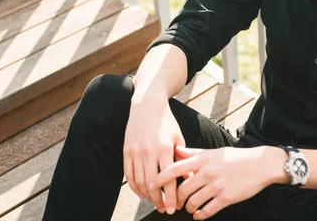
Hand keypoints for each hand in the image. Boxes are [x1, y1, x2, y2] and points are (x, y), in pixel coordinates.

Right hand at [123, 97, 184, 214]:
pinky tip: (142, 194)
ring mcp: (135, 152)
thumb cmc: (166, 123)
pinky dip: (135, 187)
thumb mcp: (178, 138)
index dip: (172, 196)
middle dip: (159, 201)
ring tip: (156, 203)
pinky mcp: (126, 151)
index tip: (175, 208)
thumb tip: (190, 179)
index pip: (169, 179)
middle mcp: (148, 151)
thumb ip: (182, 159)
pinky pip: (129, 175)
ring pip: (140, 182)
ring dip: (148, 196)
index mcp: (164, 148)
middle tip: (165, 210)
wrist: (147, 106)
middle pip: (153, 184)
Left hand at [154, 146, 276, 219]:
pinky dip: (200, 215)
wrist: (261, 164)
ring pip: (192, 202)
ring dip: (188, 208)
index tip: (151, 186)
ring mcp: (217, 185)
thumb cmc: (236, 158)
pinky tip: (199, 215)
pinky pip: (207, 211)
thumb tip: (175, 151)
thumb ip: (193, 153)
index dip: (160, 179)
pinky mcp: (226, 198)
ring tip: (189, 208)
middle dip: (174, 199)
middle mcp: (207, 172)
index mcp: (203, 159)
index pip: (175, 168)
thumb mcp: (213, 152)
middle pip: (181, 189)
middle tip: (173, 203)